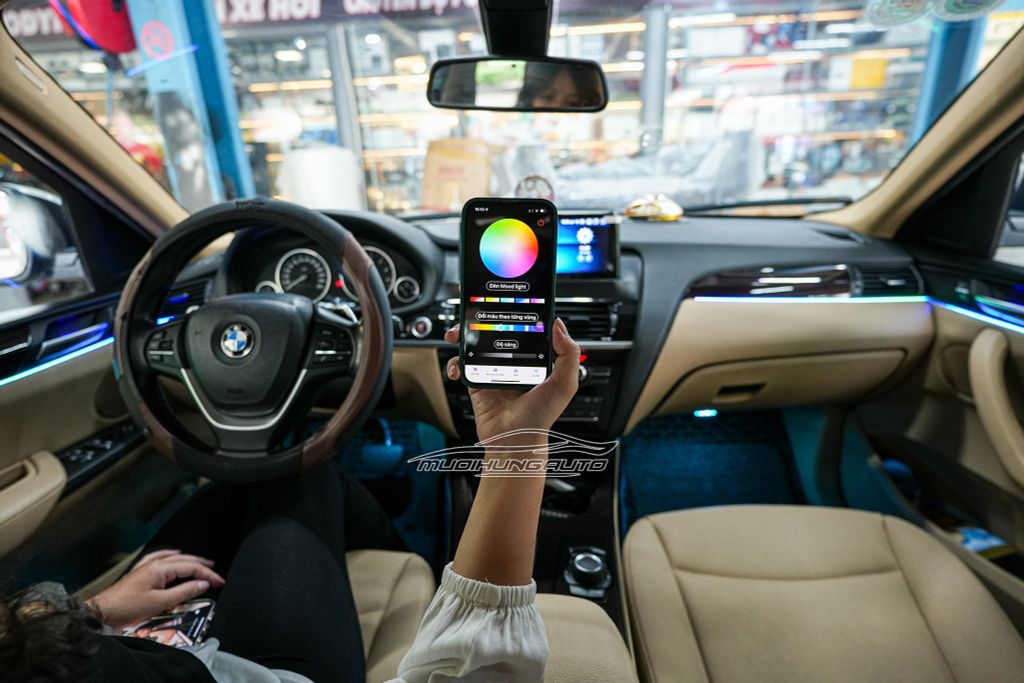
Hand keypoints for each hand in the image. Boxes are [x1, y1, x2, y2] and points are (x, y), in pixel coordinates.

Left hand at [86, 549, 224, 630]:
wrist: (101, 613)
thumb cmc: (125, 608)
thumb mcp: (160, 603)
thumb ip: (183, 592)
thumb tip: (201, 584)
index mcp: (159, 568)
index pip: (190, 568)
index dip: (207, 575)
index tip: (219, 581)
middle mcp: (153, 564)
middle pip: (184, 561)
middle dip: (202, 567)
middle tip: (215, 574)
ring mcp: (145, 568)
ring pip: (173, 559)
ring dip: (189, 561)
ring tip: (201, 564)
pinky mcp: (139, 575)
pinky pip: (159, 559)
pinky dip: (170, 558)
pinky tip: (172, 556)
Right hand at [444, 317, 579, 442]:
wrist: (515, 440)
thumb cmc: (542, 416)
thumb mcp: (565, 383)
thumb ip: (568, 353)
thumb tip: (559, 324)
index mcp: (534, 358)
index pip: (525, 328)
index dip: (516, 313)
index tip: (507, 298)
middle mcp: (513, 361)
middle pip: (495, 331)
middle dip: (482, 318)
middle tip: (474, 311)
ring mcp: (493, 370)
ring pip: (474, 344)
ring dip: (463, 335)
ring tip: (457, 334)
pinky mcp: (477, 381)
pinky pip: (462, 366)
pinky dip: (455, 363)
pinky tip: (458, 367)